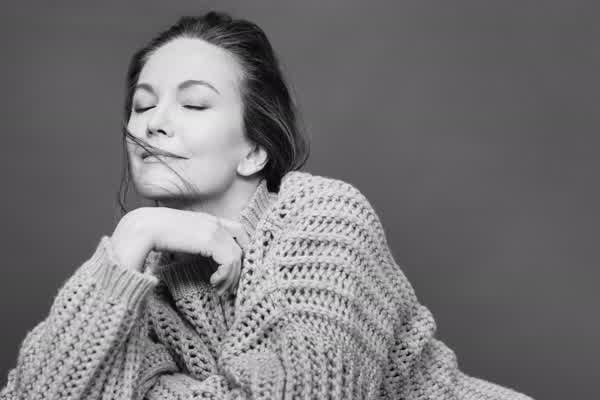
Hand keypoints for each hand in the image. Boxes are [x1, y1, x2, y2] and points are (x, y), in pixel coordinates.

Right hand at [113, 207, 248, 295]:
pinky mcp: (210, 240)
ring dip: (231, 276)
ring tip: (219, 289)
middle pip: (242, 243)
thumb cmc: (153, 238)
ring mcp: (213, 229)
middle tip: (229, 286)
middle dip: (239, 266)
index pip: (237, 231)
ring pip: (237, 255)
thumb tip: (203, 264)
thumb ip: (194, 247)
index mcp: (206, 220)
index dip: (239, 252)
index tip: (229, 273)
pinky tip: (213, 283)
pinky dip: (226, 275)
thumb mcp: (180, 241)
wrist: (138, 230)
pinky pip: (230, 260)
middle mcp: (213, 222)